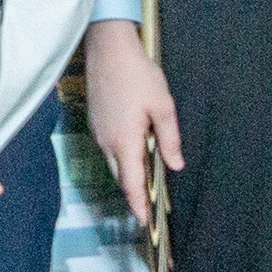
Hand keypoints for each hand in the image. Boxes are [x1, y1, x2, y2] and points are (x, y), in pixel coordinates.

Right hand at [84, 17, 184, 224]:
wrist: (107, 49)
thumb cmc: (137, 75)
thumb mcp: (162, 106)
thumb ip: (170, 139)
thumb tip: (175, 165)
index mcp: (125, 141)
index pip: (131, 184)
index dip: (138, 205)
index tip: (145, 223)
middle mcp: (107, 141)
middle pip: (120, 177)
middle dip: (133, 195)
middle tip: (147, 208)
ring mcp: (98, 132)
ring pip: (114, 163)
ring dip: (128, 175)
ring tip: (145, 183)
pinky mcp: (96, 122)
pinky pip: (109, 148)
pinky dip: (122, 158)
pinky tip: (135, 153)